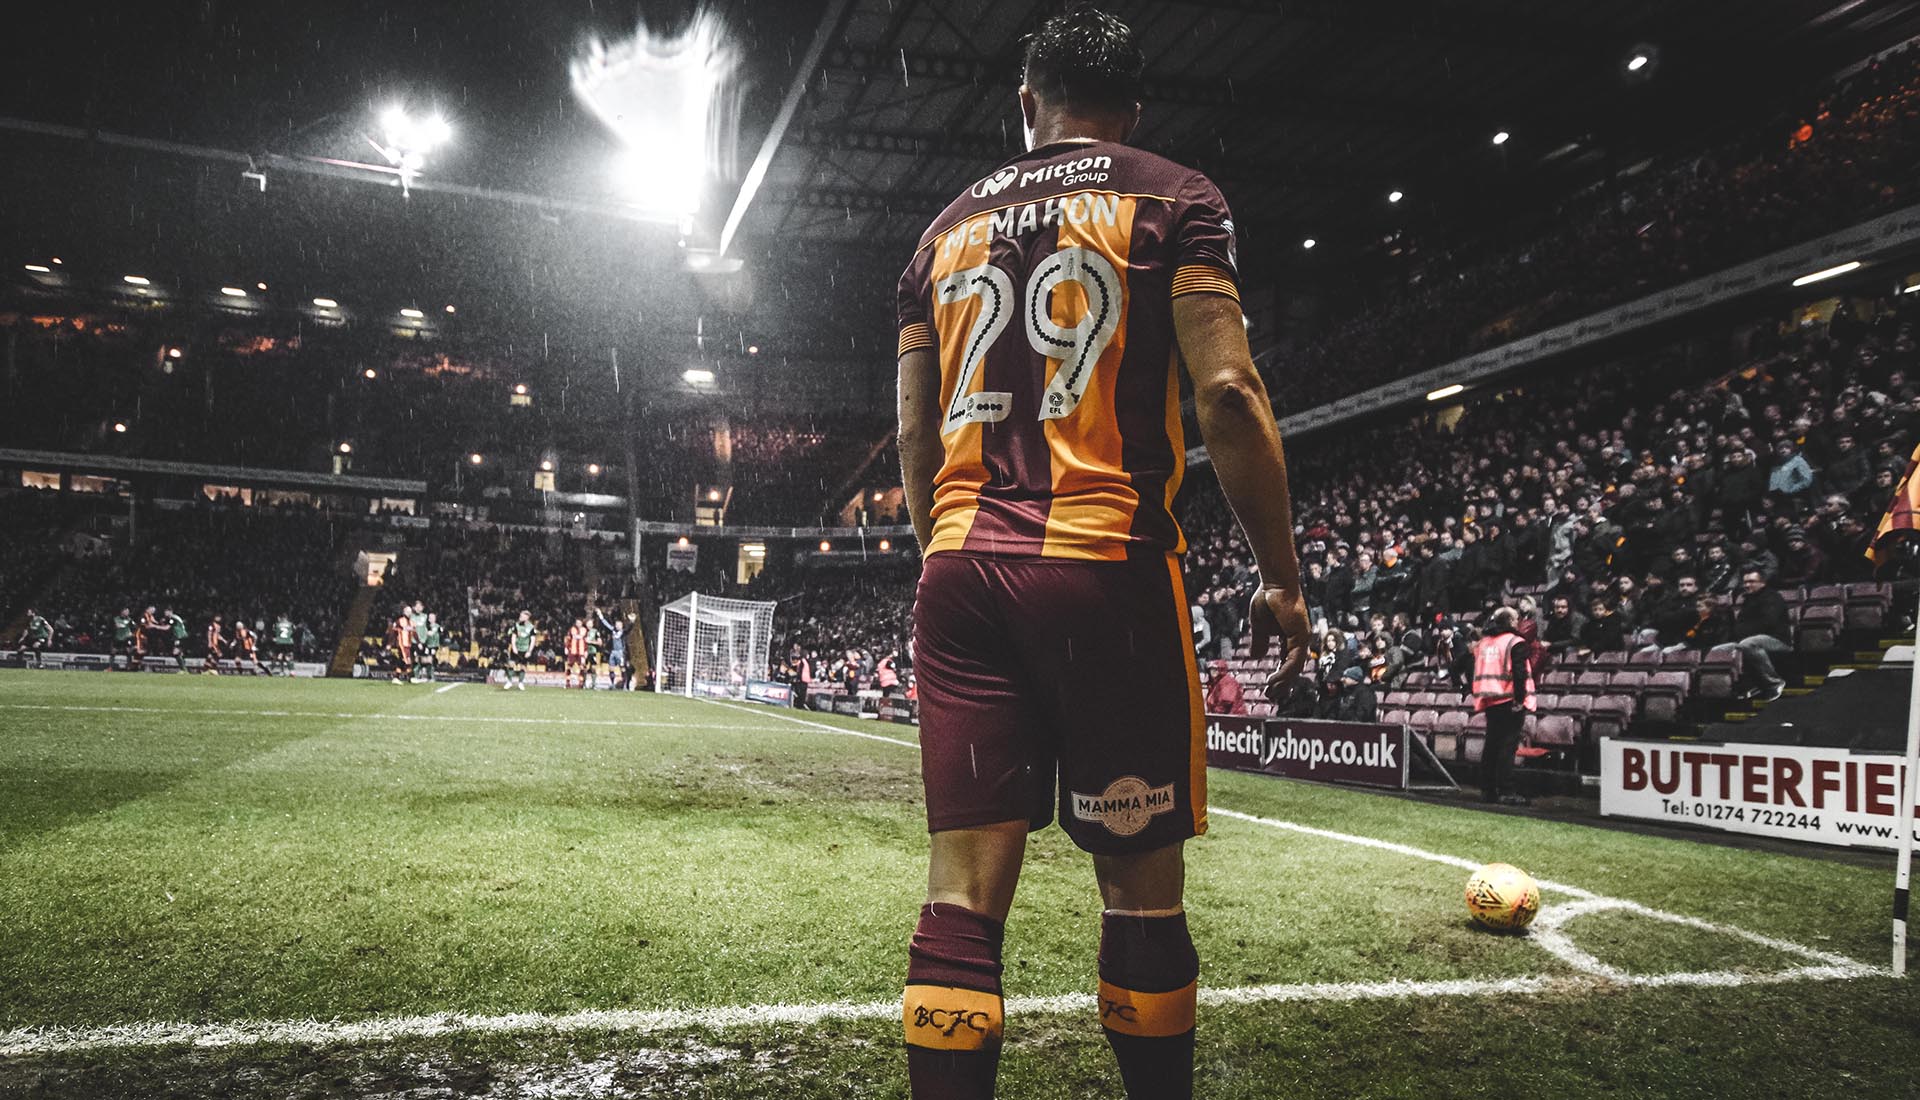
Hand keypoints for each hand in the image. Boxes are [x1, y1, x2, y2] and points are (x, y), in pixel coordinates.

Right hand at [1248, 583, 1310, 701]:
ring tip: (1272, 692)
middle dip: (1283, 684)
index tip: (1268, 688)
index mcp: (1291, 638)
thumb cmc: (1267, 599)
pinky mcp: (1301, 636)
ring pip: (1296, 667)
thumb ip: (1259, 642)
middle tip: (1271, 697)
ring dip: (1284, 682)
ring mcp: (1303, 638)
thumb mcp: (1259, 626)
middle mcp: (1300, 640)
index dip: (1278, 676)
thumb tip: (1256, 657)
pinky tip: (1276, 680)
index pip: (1287, 662)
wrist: (1274, 584)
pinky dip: (1286, 671)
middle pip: (1293, 668)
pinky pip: (1295, 659)